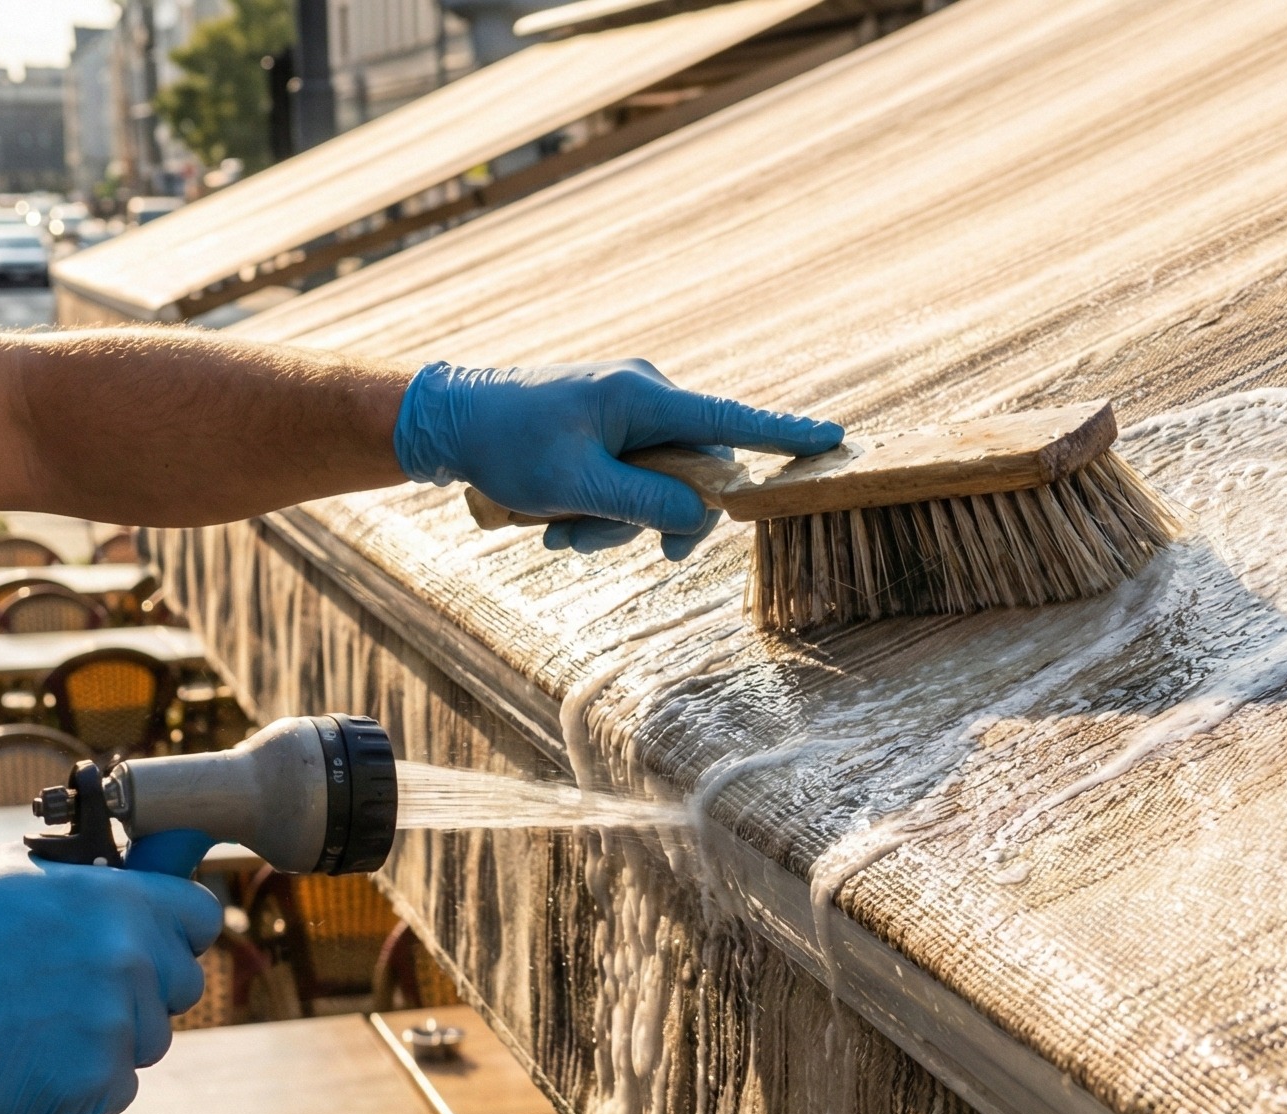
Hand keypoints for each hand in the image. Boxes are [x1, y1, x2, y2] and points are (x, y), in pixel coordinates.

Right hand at [0, 844, 224, 1113]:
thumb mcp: (16, 871)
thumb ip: (86, 872)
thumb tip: (128, 866)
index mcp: (118, 902)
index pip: (200, 916)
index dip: (178, 930)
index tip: (155, 940)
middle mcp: (131, 960)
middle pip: (183, 984)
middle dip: (145, 990)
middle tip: (80, 990)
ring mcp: (117, 1024)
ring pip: (150, 1039)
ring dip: (112, 1038)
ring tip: (44, 1026)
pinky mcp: (97, 1082)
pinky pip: (119, 1087)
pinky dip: (86, 1084)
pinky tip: (37, 1062)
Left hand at [393, 359, 840, 559]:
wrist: (450, 421)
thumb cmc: (508, 444)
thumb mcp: (577, 485)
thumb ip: (647, 505)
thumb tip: (704, 520)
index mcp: (644, 395)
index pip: (732, 420)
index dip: (786, 436)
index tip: (835, 441)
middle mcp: (646, 398)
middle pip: (693, 473)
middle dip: (650, 521)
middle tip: (587, 544)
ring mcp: (628, 414)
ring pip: (658, 486)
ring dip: (613, 523)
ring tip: (556, 534)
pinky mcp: (610, 431)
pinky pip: (631, 480)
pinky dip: (600, 509)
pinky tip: (554, 520)